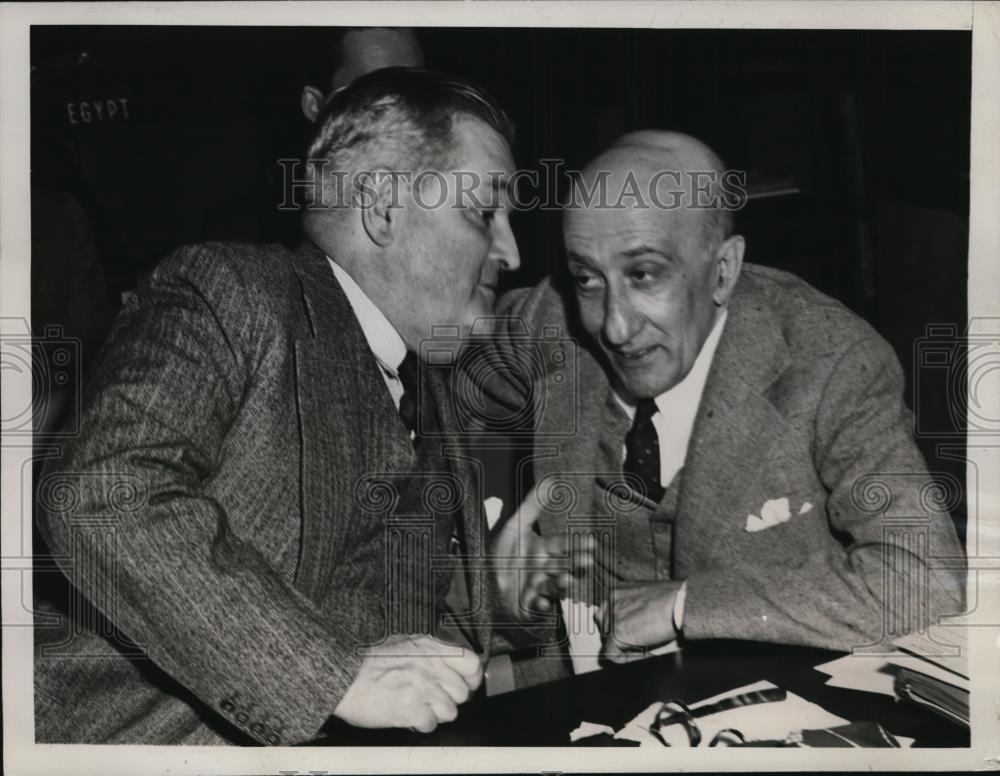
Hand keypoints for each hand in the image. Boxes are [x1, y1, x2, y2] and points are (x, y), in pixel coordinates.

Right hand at [333, 633, 481, 731]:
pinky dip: (420, 724)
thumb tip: (447, 665)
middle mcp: (431, 667)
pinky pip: (430, 725)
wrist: (342, 675)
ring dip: (435, 713)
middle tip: (433, 699)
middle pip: (462, 693)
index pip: (471, 663)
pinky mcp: (411, 710)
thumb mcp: (404, 643)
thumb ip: (429, 653)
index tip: (467, 685)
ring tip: (417, 707)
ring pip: (450, 712)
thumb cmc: (366, 660)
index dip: (472, 678)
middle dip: (449, 699)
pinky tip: (407, 715)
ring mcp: (423, 689)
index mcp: (431, 647)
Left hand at [491, 486, 586, 618]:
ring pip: (555, 586)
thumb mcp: (515, 526)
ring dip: (562, 584)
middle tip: (587, 561)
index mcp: (544, 550)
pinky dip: (541, 604)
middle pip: (564, 565)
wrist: (484, 580)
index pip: (562, 544)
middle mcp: (545, 569)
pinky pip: (538, 606)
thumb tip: (551, 480)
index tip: (590, 542)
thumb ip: (533, 504)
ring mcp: (539, 588)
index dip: (574, 543)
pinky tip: (542, 601)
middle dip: (575, 564)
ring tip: (566, 580)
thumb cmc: (504, 553)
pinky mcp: (530, 606)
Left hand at [598, 580, 682, 663]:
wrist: (681, 602)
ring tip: (643, 649)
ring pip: (608, 641)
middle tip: (637, 644)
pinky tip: (644, 655)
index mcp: (617, 592)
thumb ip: (633, 609)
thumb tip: (632, 625)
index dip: (617, 628)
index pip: (606, 615)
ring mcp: (612, 616)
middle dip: (619, 638)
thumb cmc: (673, 599)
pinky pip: (613, 654)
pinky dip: (627, 659)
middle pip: (604, 628)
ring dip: (624, 648)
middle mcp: (611, 601)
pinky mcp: (618, 632)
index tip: (630, 637)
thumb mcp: (646, 599)